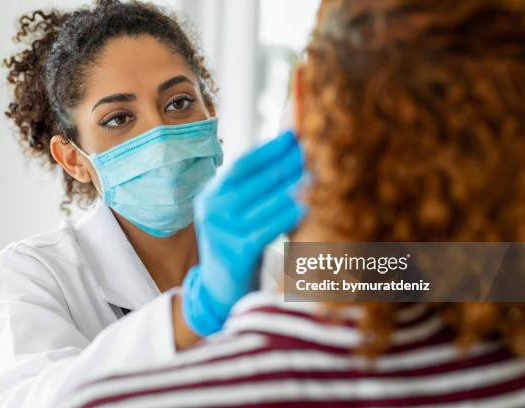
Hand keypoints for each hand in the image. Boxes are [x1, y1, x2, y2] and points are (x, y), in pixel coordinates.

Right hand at [181, 130, 307, 335]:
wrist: (220, 291)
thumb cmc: (237, 246)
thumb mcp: (236, 215)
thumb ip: (252, 190)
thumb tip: (287, 157)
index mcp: (210, 196)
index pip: (241, 165)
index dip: (268, 149)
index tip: (293, 136)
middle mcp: (210, 210)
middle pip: (254, 180)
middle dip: (284, 163)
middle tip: (310, 150)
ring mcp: (220, 232)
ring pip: (262, 202)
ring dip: (291, 186)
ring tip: (315, 173)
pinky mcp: (235, 252)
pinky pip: (267, 228)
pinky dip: (287, 215)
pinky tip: (307, 206)